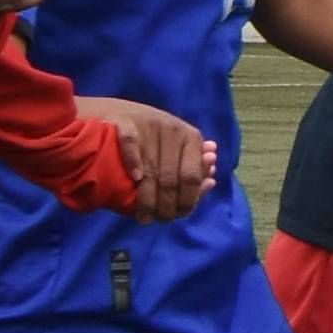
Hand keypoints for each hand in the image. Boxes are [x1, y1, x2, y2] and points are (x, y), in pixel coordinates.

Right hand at [99, 98, 220, 220]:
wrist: (121, 112)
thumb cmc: (155, 139)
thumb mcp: (179, 149)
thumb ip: (195, 167)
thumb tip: (211, 181)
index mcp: (191, 137)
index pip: (192, 177)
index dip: (187, 200)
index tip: (179, 216)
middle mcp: (172, 130)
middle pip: (170, 178)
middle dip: (166, 205)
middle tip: (160, 220)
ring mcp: (148, 126)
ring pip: (150, 169)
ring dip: (147, 198)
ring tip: (144, 217)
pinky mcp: (124, 122)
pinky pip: (130, 145)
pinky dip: (133, 163)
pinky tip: (135, 180)